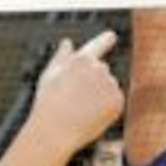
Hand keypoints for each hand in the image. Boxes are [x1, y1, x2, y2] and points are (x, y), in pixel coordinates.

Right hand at [31, 30, 125, 150]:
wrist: (56, 129)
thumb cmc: (48, 103)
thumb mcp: (49, 75)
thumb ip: (62, 57)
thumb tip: (67, 42)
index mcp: (81, 60)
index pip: (98, 45)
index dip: (105, 39)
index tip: (112, 35)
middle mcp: (98, 68)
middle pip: (101, 70)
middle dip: (93, 81)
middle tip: (74, 99)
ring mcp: (109, 83)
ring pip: (108, 86)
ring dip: (99, 95)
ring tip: (81, 109)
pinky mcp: (117, 100)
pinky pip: (115, 101)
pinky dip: (107, 107)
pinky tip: (91, 115)